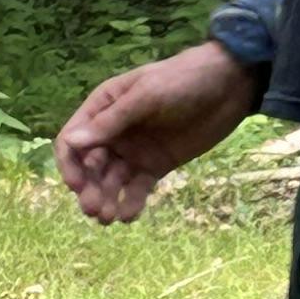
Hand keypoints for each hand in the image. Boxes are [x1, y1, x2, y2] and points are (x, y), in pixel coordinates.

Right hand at [55, 39, 257, 221]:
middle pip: (89, 167)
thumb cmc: (183, 80)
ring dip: (106, 201)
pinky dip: (131, 203)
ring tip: (110, 218)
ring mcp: (134, 151)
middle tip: (96, 210)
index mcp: (103, 109)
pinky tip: (129, 216)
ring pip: (111, 182)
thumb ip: (111, 121)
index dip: (70, 165)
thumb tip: (72, 143)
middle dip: (89, 189)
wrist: (229, 85)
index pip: (72, 141)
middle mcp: (113, 133)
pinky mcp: (155, 166)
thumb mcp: (146, 96)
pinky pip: (137, 189)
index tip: (77, 186)